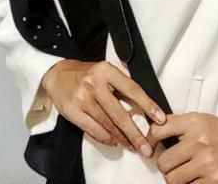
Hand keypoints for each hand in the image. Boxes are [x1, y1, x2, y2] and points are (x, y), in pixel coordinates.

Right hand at [42, 59, 166, 155]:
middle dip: (135, 133)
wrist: (58, 75)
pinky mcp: (72, 111)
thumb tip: (144, 106)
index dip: (148, 105)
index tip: (160, 118)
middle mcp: (94, 83)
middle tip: (146, 147)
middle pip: (119, 113)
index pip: (132, 89)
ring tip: (133, 146)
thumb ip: (121, 84)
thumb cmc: (87, 74)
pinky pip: (93, 129)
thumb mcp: (105, 71)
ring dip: (122, 138)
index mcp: (106, 70)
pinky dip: (106, 138)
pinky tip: (114, 141)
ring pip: (107, 124)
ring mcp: (82, 98)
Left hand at [146, 109, 217, 183]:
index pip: (159, 131)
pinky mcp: (215, 182)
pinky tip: (194, 180)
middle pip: (163, 162)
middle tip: (172, 166)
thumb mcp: (200, 120)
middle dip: (165, 166)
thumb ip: (177, 124)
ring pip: (173, 180)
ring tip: (182, 174)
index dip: (151, 140)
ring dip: (175, 179)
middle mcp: (199, 141)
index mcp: (194, 123)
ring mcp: (207, 163)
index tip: (151, 147)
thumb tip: (152, 132)